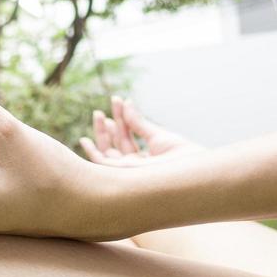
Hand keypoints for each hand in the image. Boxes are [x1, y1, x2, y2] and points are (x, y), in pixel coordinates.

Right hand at [80, 96, 205, 166]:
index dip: (121, 120)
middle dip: (108, 127)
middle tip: (101, 109)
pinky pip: (101, 165)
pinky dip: (92, 153)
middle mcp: (134, 169)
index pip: (127, 139)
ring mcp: (128, 173)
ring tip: (97, 114)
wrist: (191, 170)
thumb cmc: (181, 157)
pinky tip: (84, 140)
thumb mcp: (158, 136)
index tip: (119, 101)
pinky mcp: (122, 176)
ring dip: (101, 133)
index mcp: (144, 161)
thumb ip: (139, 123)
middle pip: (116, 145)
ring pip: (107, 152)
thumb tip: (127, 103)